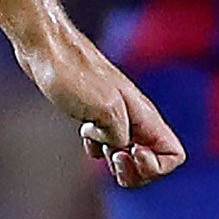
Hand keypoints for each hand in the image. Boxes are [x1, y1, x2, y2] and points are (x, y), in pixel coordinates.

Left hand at [14, 26, 184, 188]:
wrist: (45, 47)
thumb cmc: (72, 73)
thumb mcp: (104, 110)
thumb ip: (120, 135)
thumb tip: (116, 146)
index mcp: (143, 115)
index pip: (174, 154)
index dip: (156, 166)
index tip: (130, 153)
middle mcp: (134, 116)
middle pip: (152, 160)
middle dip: (135, 172)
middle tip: (111, 157)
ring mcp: (114, 114)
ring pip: (128, 152)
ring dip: (115, 161)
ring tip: (96, 146)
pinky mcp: (93, 112)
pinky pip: (106, 142)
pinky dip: (97, 148)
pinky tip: (85, 134)